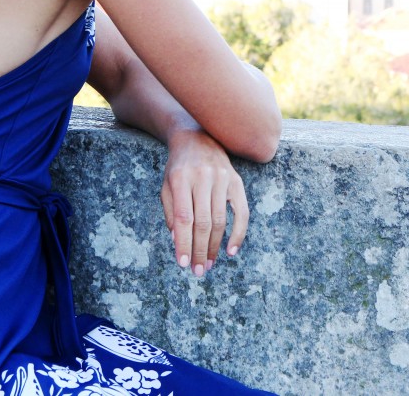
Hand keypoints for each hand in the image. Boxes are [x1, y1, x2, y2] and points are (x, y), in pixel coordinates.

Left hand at [159, 128, 249, 276]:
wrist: (197, 138)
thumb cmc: (178, 167)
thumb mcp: (167, 186)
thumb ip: (170, 213)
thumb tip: (178, 242)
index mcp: (181, 178)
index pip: (183, 217)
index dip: (183, 242)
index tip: (183, 263)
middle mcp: (203, 177)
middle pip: (203, 222)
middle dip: (200, 250)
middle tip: (198, 271)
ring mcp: (223, 179)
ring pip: (220, 220)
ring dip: (215, 246)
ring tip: (208, 263)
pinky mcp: (237, 182)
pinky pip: (241, 212)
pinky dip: (238, 233)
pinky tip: (231, 250)